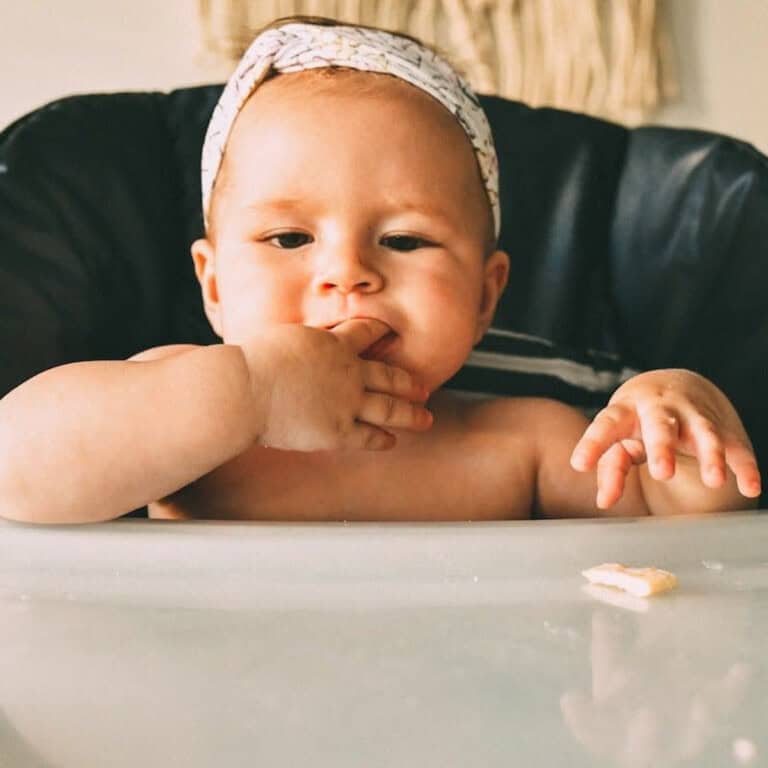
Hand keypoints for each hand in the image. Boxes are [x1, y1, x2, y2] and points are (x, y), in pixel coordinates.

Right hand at [240, 318, 432, 450]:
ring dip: (411, 414)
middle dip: (408, 382)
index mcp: (333, 343)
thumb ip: (297, 344)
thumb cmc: (249, 363)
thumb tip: (289, 345)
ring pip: (391, 408)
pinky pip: (368, 437)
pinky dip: (382, 439)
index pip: (366, 333)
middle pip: (390, 375)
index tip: (392, 333)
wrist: (244, 389)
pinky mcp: (338, 431)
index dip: (381, 332)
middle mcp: (348, 371)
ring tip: (425, 418)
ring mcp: (347, 402)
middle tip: (423, 387)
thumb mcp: (280, 339)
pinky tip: (391, 441)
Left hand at [569, 369, 760, 508]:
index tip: (580, 464)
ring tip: (714, 481)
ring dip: (711, 455)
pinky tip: (751, 487)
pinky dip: (745, 466)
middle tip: (661, 473)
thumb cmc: (636, 420)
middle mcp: (660, 409)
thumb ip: (610, 467)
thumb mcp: (619, 436)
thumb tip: (603, 501)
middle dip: (662, 447)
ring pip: (705, 432)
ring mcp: (694, 417)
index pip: (606, 424)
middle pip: (660, 424)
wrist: (677, 385)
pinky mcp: (723, 429)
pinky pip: (738, 448)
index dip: (593, 444)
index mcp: (626, 410)